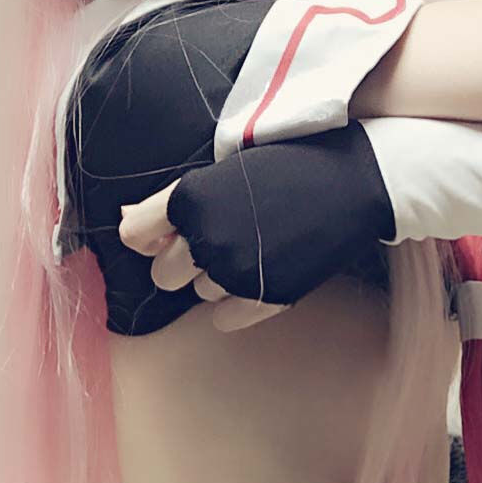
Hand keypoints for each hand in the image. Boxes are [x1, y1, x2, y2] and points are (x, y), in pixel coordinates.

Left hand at [119, 180, 288, 331]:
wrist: (355, 180)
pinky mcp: (265, 296)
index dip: (149, 236)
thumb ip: (172, 200)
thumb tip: (125, 219)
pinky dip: (239, 303)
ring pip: (200, 293)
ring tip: (257, 244)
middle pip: (162, 275)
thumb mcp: (226, 170)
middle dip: (183, 262)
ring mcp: (235, 271)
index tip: (167, 232)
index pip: (134, 235)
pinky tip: (265, 271)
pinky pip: (225, 318)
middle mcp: (204, 237)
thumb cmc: (290, 164)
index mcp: (189, 198)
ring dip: (220, 276)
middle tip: (222, 238)